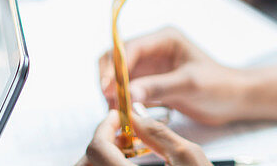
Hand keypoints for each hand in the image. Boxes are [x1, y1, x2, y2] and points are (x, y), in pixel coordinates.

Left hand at [75, 109, 209, 165]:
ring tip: (128, 149)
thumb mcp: (189, 158)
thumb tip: (137, 115)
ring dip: (104, 157)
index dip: (105, 126)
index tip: (119, 117)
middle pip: (87, 165)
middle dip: (101, 142)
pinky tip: (130, 164)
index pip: (97, 149)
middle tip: (123, 133)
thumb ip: (158, 133)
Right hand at [98, 28, 247, 126]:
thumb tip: (129, 94)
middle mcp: (153, 50)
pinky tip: (124, 115)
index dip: (115, 67)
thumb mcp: (190, 84)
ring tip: (116, 111)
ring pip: (119, 76)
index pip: (129, 48)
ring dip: (113, 92)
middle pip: (117, 58)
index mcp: (164, 39)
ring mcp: (151, 67)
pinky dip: (122, 101)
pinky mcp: (151, 84)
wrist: (234, 99)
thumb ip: (159, 87)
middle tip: (108, 101)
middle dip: (109, 78)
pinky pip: (128, 90)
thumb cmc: (219, 85)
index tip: (107, 88)